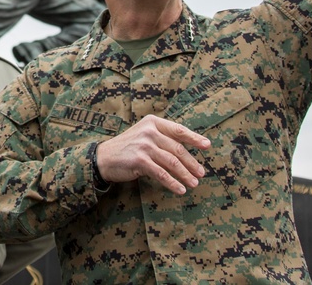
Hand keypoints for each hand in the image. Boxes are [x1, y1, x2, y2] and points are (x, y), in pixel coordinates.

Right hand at [96, 115, 210, 194]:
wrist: (104, 157)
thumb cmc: (128, 147)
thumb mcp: (144, 135)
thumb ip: (162, 138)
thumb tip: (187, 149)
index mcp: (153, 122)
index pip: (178, 130)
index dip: (194, 138)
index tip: (208, 145)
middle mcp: (150, 131)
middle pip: (177, 149)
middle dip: (192, 163)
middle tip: (201, 173)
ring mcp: (144, 146)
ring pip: (172, 162)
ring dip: (185, 174)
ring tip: (194, 183)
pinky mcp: (140, 161)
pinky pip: (161, 173)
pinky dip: (172, 183)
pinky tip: (180, 189)